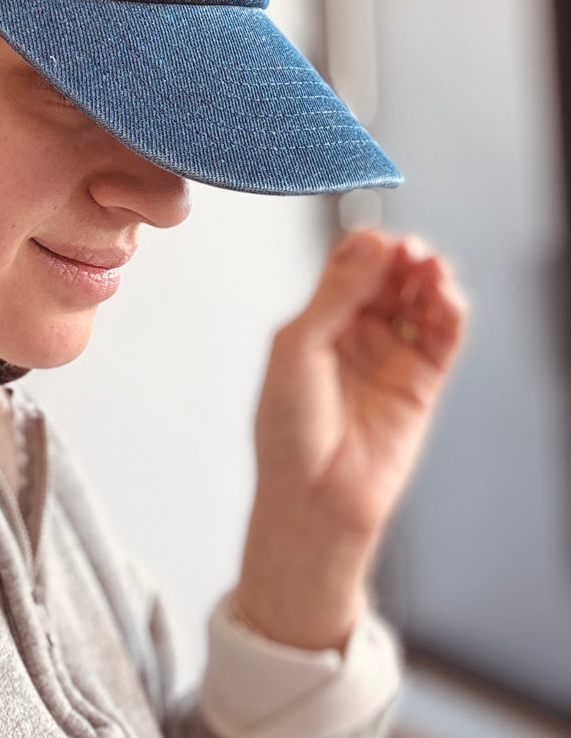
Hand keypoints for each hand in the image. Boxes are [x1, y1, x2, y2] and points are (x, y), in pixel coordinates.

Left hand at [234, 227, 467, 651]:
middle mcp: (356, 335)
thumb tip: (370, 245)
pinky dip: (450, 312)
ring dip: (428, 279)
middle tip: (408, 251)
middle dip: (401, 259)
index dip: (366, 250)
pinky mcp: (421, 384)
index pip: (350, 268)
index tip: (377, 240)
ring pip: (419, 302)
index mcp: (317, 321)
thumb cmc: (287, 431)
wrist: (311, 496)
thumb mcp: (297, 347)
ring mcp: (391, 357)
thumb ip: (336, 295)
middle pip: (389, 278)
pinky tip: (446, 297)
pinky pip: (442, 339)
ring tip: (429, 269)